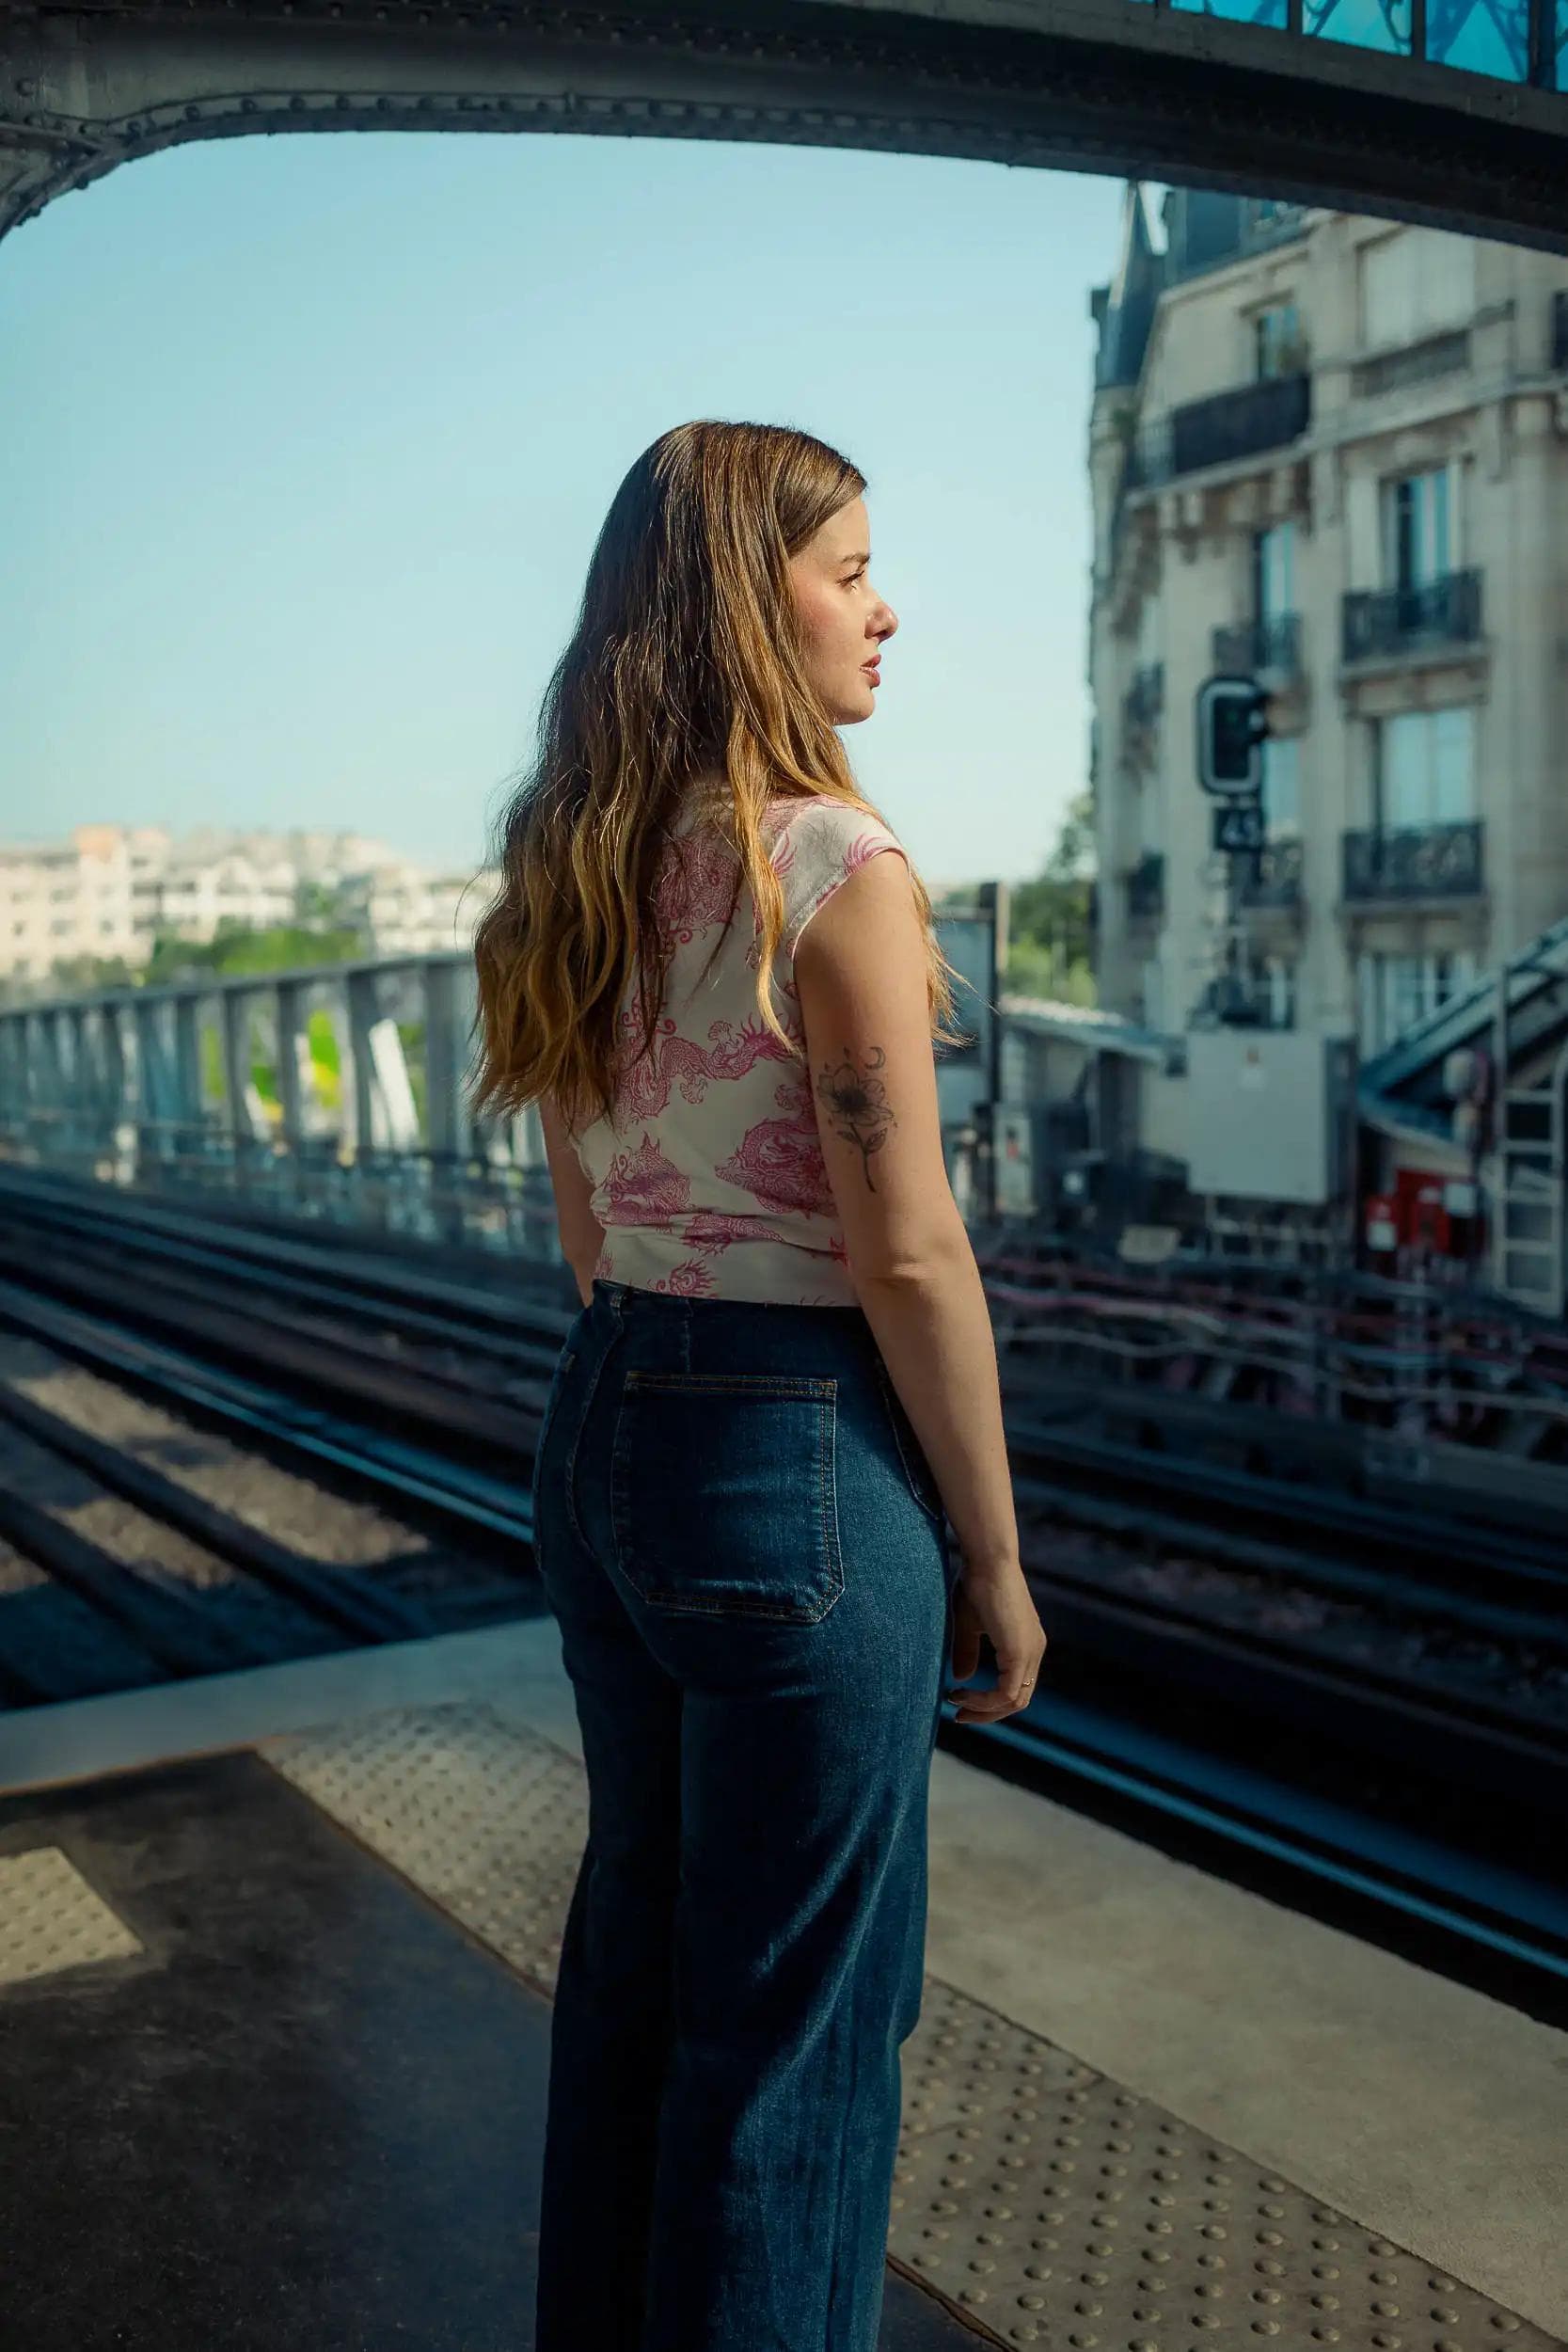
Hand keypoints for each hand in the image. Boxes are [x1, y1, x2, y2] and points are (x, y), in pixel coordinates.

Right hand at [945, 1554, 1047, 1724]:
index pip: (1016, 1686)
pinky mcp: (1020, 1652)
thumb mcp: (968, 1624)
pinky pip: (1006, 1693)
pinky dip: (984, 1700)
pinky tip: (961, 1693)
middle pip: (1018, 1700)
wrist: (987, 1560)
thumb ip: (967, 1652)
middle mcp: (1034, 1650)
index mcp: (1026, 1643)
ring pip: (1014, 1700)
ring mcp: (1030, 1652)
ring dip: (983, 1710)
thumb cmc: (975, 1583)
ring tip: (955, 1704)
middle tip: (959, 1715)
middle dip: (987, 1713)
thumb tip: (962, 1679)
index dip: (989, 1701)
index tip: (960, 1702)